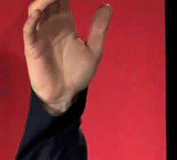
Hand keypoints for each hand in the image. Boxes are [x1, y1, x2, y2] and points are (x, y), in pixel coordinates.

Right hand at [23, 0, 112, 114]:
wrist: (67, 93)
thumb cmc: (78, 72)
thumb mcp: (94, 49)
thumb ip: (99, 28)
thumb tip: (107, 6)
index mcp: (65, 25)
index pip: (62, 1)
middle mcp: (51, 26)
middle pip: (48, 2)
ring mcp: (41, 35)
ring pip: (36, 11)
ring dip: (43, 2)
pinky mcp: (33, 47)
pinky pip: (29, 30)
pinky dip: (31, 21)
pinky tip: (38, 15)